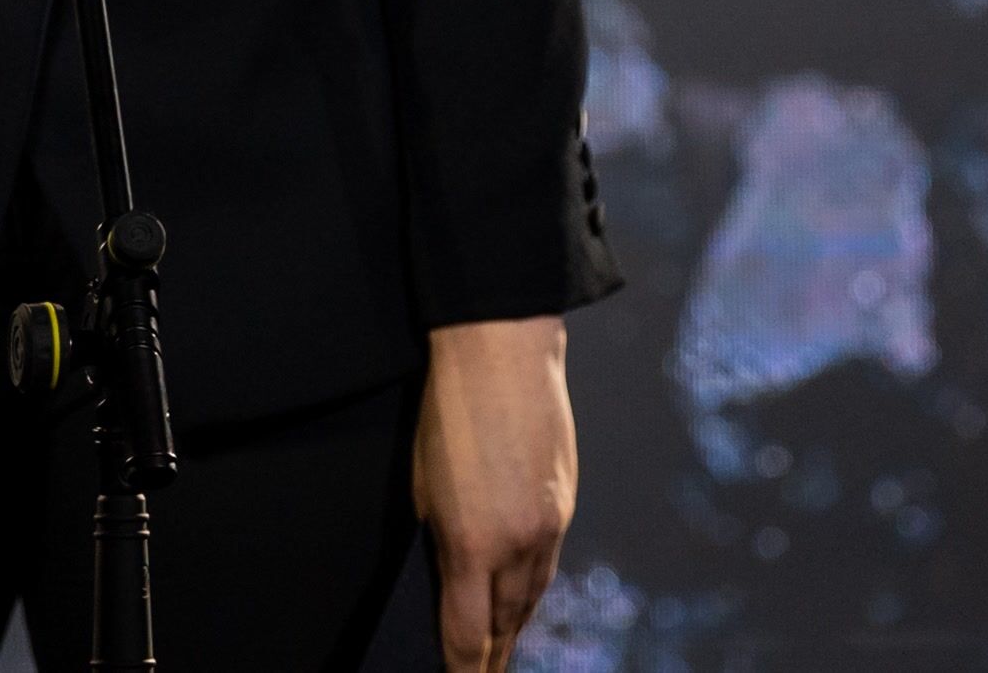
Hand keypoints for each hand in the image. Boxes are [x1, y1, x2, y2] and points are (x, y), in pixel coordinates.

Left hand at [416, 315, 573, 671]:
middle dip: (493, 660)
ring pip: (533, 598)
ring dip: (516, 630)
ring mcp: (551, 524)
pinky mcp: (565, 502)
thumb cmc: (448, 409)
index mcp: (473, 544)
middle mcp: (520, 544)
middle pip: (507, 624)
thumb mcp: (422, 483)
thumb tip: (447, 577)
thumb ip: (438, 539)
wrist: (503, 347)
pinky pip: (548, 565)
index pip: (468, 634)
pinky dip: (532, 591)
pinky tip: (523, 602)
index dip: (461, 670)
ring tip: (503, 655)